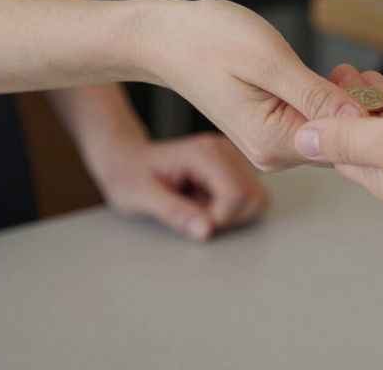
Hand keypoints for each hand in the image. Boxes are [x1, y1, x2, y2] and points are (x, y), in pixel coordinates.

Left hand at [89, 127, 268, 241]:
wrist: (126, 160)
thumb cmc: (129, 174)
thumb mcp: (141, 197)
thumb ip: (175, 213)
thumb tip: (207, 231)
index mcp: (204, 153)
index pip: (237, 193)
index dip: (219, 218)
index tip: (193, 220)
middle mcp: (224, 151)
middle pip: (254, 197)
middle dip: (228, 217)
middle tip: (196, 213)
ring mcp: (232, 158)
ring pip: (256, 199)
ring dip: (230, 214)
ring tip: (199, 206)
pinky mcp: (234, 169)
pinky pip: (249, 198)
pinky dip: (230, 209)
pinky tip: (205, 201)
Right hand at [149, 0, 366, 170]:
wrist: (167, 40)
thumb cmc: (209, 40)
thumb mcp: (269, 61)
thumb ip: (315, 94)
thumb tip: (359, 117)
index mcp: (274, 142)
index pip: (343, 143)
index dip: (368, 115)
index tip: (372, 81)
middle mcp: (273, 154)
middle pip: (339, 142)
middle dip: (359, 111)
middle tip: (361, 72)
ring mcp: (271, 145)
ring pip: (329, 132)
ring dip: (345, 104)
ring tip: (346, 71)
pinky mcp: (271, 131)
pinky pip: (313, 122)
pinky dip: (328, 102)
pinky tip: (331, 77)